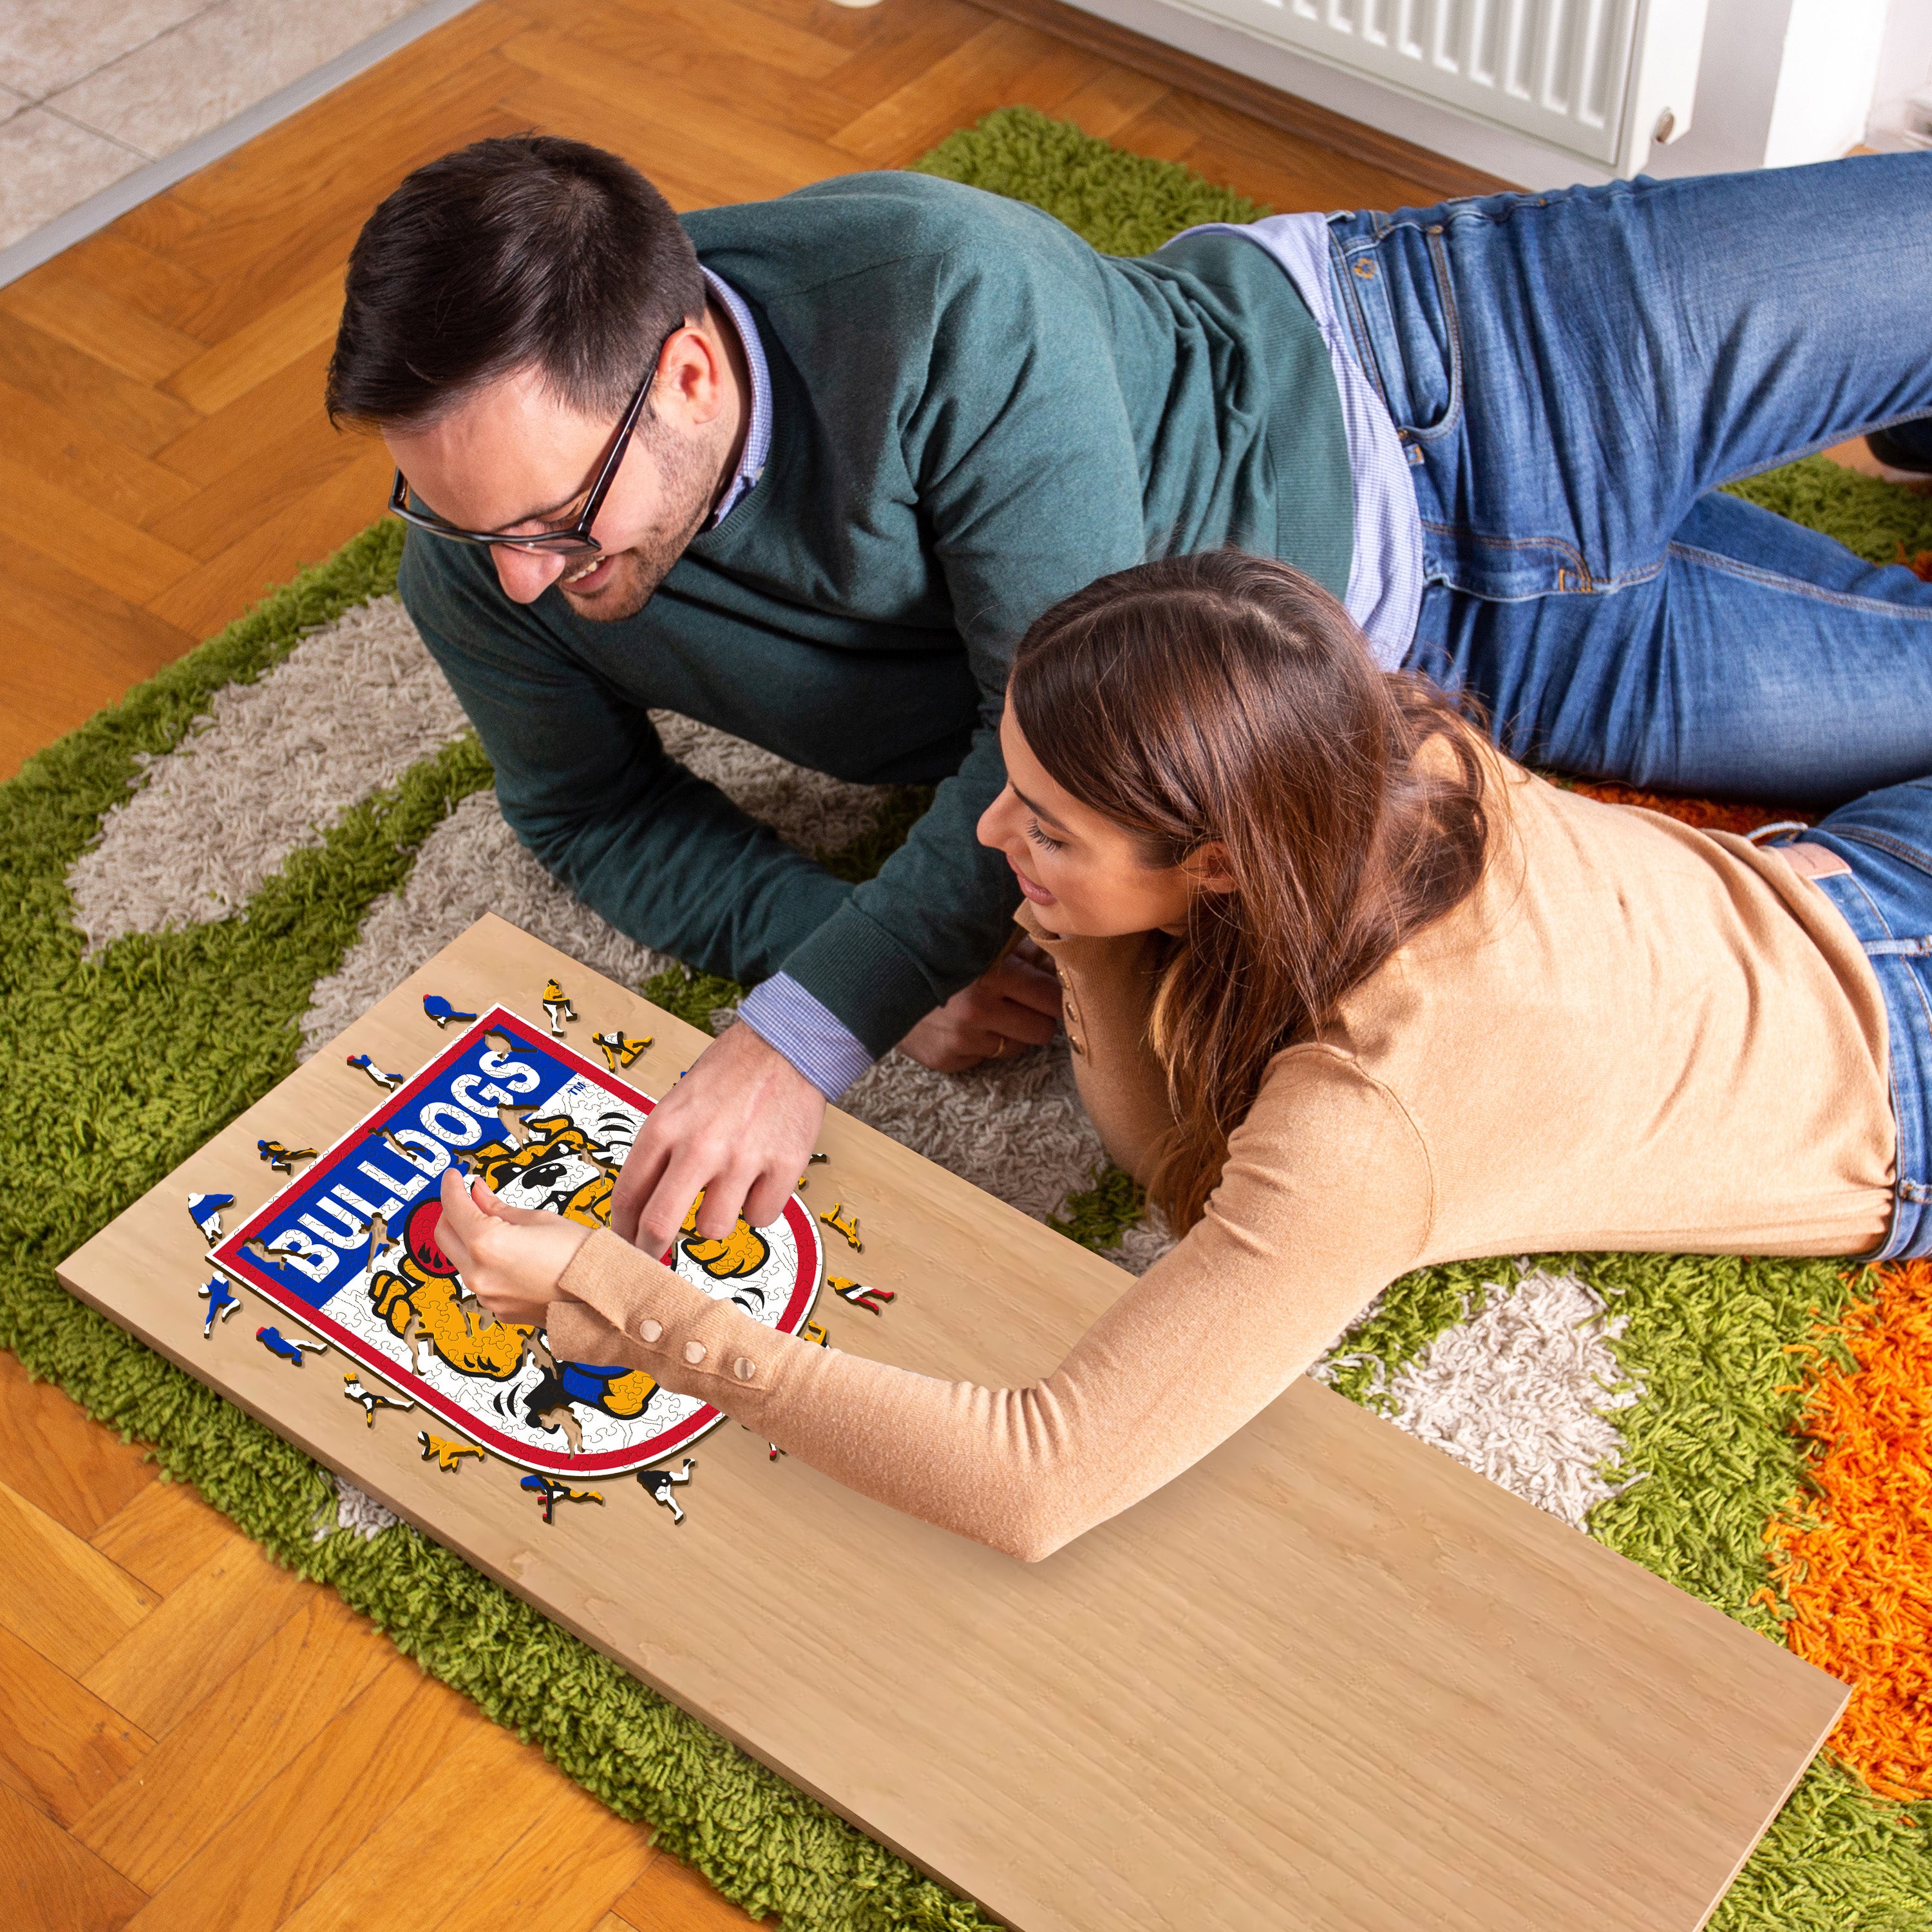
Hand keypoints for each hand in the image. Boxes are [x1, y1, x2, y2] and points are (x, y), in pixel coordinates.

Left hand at [436, 1170, 591, 1324]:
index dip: (451, 1186)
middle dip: (450, 1212)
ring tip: (492, 1222)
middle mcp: (479, 1274)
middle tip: (466, 1196)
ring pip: (460, 1259)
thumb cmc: (580, 1256)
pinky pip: (480, 1279)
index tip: (454, 1176)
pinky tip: (506, 1251)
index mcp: (487, 1244)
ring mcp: (487, 1296)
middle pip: (444, 1235)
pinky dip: (484, 1261)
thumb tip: (479, 1194)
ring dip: (467, 1238)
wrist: (603, 1295)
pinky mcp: (498, 1309)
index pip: (454, 1207)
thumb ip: (498, 1207)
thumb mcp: (539, 1218)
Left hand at [609, 1016, 826, 1252]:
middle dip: (651, 1249)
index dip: (622, 1229)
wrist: (785, 1046)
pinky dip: (758, 1207)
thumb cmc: (731, 1071)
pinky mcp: (783, 1168)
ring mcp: (742, 1160)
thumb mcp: (678, 1103)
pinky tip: (759, 1182)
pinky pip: (760, 1217)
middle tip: (655, 1254)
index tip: (625, 1240)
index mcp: (664, 1128)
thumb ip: (662, 1150)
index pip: (628, 1196)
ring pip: (713, 1229)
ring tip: (725, 1193)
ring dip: (715, 1220)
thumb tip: (645, 1201)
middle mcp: (699, 1147)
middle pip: (660, 1225)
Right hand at [897, 944, 1062, 1072]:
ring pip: (1017, 1048)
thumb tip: (1062, 959)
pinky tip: (963, 1024)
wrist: (876, 976)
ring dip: (1010, 1033)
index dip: (1053, 993)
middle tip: (1022, 1003)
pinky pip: (986, 1059)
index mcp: (993, 973)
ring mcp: (961, 1039)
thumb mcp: (981, 942)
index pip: (1052, 998)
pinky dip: (981, 1045)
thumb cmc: (937, 953)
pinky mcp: (946, 1059)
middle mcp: (978, 1009)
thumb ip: (1023, 950)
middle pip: (1043, 1030)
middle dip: (1037, 1016)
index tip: (1045, 988)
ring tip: (989, 1012)